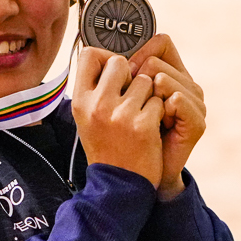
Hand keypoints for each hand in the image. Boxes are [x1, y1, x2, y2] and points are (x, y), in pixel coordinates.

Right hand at [70, 45, 162, 186]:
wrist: (119, 185)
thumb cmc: (106, 147)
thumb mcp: (88, 118)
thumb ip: (94, 89)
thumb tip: (105, 56)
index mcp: (80, 102)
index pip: (89, 55)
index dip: (105, 58)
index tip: (114, 73)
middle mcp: (97, 105)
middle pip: (119, 62)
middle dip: (131, 76)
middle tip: (131, 96)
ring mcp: (120, 115)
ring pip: (145, 80)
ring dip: (148, 95)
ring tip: (141, 116)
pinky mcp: (143, 126)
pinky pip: (159, 101)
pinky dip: (160, 112)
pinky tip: (152, 128)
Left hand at [127, 34, 205, 199]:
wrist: (139, 176)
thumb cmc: (126, 137)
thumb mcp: (117, 102)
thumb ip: (117, 76)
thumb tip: (100, 51)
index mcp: (170, 74)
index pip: (161, 42)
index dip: (138, 54)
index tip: (125, 75)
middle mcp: (185, 84)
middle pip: (155, 61)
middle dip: (136, 81)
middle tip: (130, 106)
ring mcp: (194, 102)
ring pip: (163, 79)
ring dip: (146, 99)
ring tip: (142, 119)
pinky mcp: (197, 122)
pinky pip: (175, 100)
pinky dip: (160, 111)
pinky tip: (155, 125)